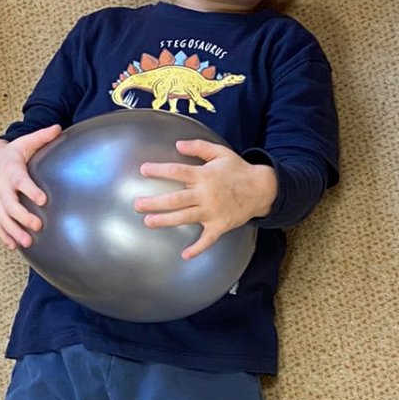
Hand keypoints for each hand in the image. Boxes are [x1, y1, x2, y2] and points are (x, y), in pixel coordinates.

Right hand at [0, 126, 62, 248]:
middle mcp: (1, 187)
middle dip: (23, 217)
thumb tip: (58, 127)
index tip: (43, 199)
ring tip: (28, 242)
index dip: (30, 190)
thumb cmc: (12, 154)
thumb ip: (41, 137)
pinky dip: (4, 235)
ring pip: (2, 218)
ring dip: (14, 231)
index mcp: (11, 170)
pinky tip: (14, 246)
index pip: (20, 181)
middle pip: (10, 205)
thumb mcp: (25, 142)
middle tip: (38, 226)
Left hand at [133, 141, 275, 259]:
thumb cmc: (238, 170)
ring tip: (148, 222)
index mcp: (205, 175)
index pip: (177, 171)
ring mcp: (212, 212)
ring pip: (185, 217)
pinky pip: (208, 239)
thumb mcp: (220, 153)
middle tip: (137, 204)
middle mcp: (206, 194)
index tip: (143, 170)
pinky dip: (197, 248)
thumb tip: (178, 144)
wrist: (262, 189)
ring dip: (166, 221)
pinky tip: (185, 255)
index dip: (159, 170)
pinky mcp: (220, 225)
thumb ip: (199, 147)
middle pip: (176, 199)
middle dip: (155, 202)